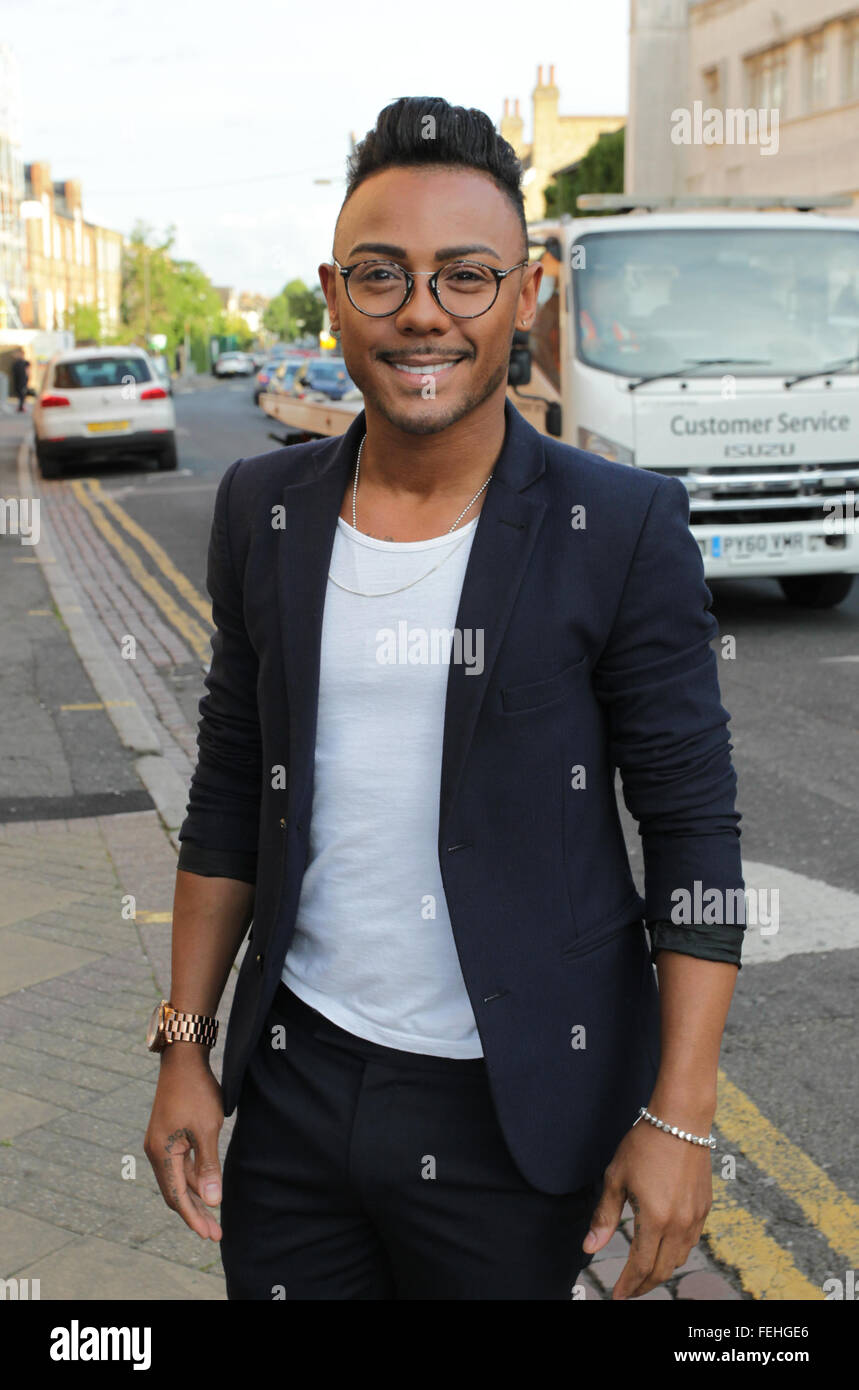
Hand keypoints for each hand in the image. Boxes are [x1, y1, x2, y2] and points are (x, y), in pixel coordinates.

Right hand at [144, 1048, 224, 1239]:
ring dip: (196, 1197)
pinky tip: (208, 1188)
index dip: (194, 1218)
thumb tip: (214, 1202)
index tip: (211, 1234)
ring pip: (178, 1180)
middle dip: (195, 1214)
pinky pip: (180, 1165)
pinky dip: (194, 1178)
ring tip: (214, 1217)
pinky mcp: (169, 1135)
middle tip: (215, 1234)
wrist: (183, 1058)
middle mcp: (156, 1152)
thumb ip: (209, 1167)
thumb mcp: (207, 1129)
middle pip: (175, 1193)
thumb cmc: (197, 1091)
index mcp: (161, 1153)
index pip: (178, 1196)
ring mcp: (161, 1143)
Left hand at [582, 1118, 711, 1298]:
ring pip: (679, 1259)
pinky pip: (690, 1242)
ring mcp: (696, 1218)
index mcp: (655, 1219)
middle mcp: (679, 1224)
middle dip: (643, 1286)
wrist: (681, 1120)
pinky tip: (663, 1249)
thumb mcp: (616, 1178)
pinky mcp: (705, 1209)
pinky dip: (675, 1254)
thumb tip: (589, 1248)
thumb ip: (604, 1217)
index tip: (616, 1297)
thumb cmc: (644, 1144)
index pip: (640, 1266)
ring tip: (642, 1274)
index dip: (627, 1286)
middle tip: (627, 1291)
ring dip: (660, 1272)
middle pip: (661, 1270)